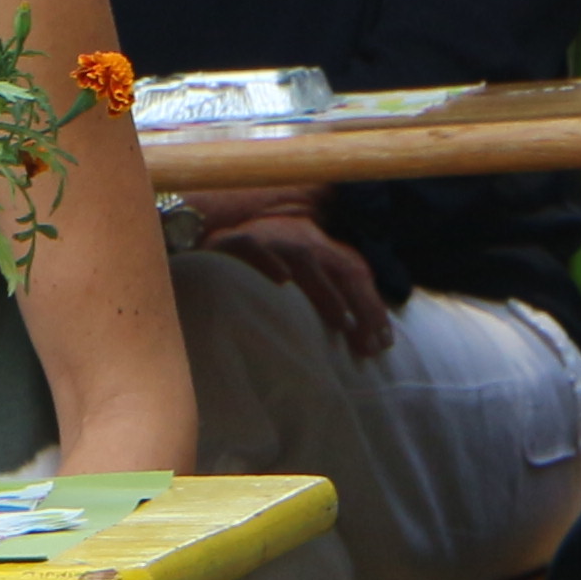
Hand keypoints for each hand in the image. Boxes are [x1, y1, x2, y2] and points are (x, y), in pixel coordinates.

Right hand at [206, 210, 391, 356]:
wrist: (197, 236)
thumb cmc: (248, 272)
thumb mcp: (289, 282)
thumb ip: (315, 300)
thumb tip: (350, 338)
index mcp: (316, 248)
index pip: (354, 273)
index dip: (371, 306)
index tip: (383, 344)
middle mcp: (299, 240)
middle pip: (340, 267)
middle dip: (360, 304)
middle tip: (368, 342)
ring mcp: (269, 239)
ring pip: (305, 259)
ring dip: (325, 291)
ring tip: (340, 321)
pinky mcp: (235, 242)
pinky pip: (255, 248)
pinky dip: (269, 262)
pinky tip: (282, 282)